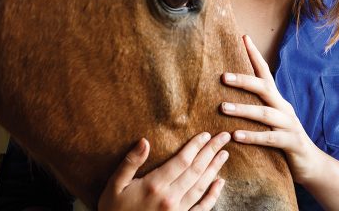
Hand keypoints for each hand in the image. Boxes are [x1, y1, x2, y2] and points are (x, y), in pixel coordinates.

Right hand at [98, 132, 229, 210]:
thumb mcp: (114, 186)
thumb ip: (130, 163)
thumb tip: (144, 141)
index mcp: (154, 185)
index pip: (182, 161)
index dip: (196, 146)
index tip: (206, 134)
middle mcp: (170, 198)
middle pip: (196, 170)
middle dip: (211, 151)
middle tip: (224, 137)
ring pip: (201, 186)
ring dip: (214, 168)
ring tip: (224, 154)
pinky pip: (202, 208)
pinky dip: (213, 195)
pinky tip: (221, 183)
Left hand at [220, 35, 318, 184]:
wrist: (311, 164)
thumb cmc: (284, 139)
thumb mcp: (270, 119)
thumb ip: (256, 106)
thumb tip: (227, 94)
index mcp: (277, 100)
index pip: (265, 73)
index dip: (255, 55)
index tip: (243, 37)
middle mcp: (284, 108)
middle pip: (264, 88)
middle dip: (244, 81)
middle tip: (223, 76)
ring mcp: (289, 125)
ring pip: (265, 113)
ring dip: (243, 109)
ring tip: (223, 107)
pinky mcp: (292, 143)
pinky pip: (271, 138)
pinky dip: (253, 136)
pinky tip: (236, 135)